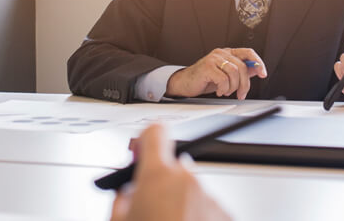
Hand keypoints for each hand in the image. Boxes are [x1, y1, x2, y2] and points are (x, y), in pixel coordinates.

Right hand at [110, 124, 230, 220]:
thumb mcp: (118, 219)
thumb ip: (122, 195)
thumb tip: (127, 190)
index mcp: (158, 176)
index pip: (156, 132)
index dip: (148, 138)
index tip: (144, 145)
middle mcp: (187, 180)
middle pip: (174, 166)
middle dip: (163, 183)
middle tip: (152, 208)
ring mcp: (208, 197)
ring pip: (191, 190)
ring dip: (181, 203)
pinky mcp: (225, 213)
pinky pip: (207, 207)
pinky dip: (197, 216)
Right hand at [165, 48, 266, 98]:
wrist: (185, 83)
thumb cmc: (205, 79)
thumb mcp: (226, 76)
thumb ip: (240, 71)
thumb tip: (256, 70)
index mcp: (227, 53)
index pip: (248, 52)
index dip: (258, 62)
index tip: (263, 74)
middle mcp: (221, 53)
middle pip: (243, 66)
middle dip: (244, 84)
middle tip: (241, 94)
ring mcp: (214, 58)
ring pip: (235, 72)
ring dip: (233, 87)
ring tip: (226, 91)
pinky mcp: (207, 67)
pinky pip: (223, 79)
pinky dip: (224, 88)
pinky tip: (219, 90)